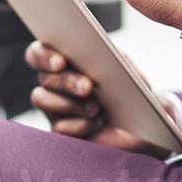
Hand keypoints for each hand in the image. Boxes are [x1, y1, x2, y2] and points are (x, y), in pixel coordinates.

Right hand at [24, 40, 174, 156]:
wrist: (144, 125)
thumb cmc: (131, 91)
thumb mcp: (128, 70)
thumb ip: (114, 56)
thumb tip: (99, 50)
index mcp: (65, 61)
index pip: (38, 53)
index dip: (44, 56)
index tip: (61, 62)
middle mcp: (53, 83)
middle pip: (44, 78)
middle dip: (65, 82)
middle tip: (87, 87)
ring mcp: (54, 109)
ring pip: (42, 99)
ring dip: (69, 103)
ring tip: (95, 109)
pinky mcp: (62, 131)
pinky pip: (58, 127)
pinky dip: (79, 124)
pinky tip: (96, 123)